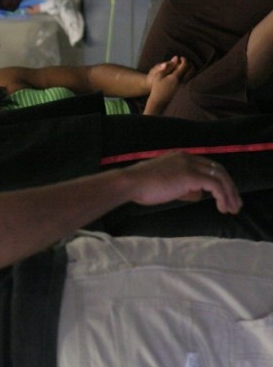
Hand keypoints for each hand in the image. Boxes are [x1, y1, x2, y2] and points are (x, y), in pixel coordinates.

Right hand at [123, 152, 241, 213]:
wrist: (130, 183)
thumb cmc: (141, 187)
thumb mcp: (165, 185)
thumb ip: (182, 187)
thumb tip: (196, 194)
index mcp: (181, 157)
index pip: (208, 166)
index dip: (219, 181)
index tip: (223, 196)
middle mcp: (188, 158)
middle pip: (218, 169)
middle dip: (230, 187)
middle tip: (235, 204)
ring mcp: (190, 165)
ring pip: (220, 177)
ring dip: (230, 193)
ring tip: (233, 209)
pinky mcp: (191, 175)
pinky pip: (215, 185)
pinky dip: (222, 196)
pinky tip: (222, 207)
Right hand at [143, 56, 188, 114]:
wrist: (159, 101)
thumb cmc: (157, 87)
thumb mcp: (159, 75)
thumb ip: (168, 66)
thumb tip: (176, 58)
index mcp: (175, 77)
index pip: (185, 65)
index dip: (184, 59)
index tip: (180, 58)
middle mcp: (182, 81)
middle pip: (192, 69)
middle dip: (189, 64)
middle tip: (183, 62)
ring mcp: (184, 86)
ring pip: (192, 74)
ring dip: (190, 69)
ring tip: (183, 68)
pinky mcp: (184, 90)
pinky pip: (190, 79)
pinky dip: (189, 75)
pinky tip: (184, 75)